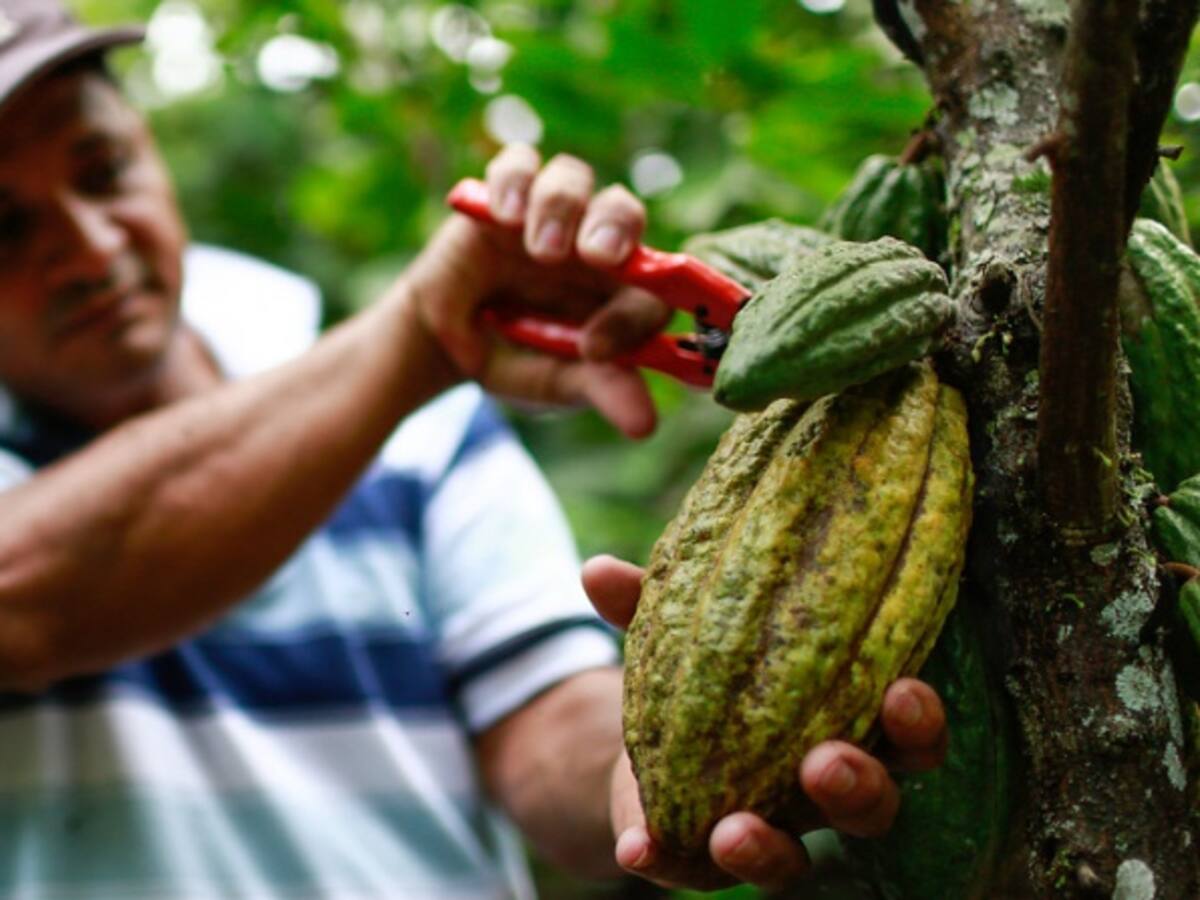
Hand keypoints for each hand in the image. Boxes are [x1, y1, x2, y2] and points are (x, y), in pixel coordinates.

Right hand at [404, 145, 671, 437]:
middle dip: (615, 227)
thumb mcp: (559, 382)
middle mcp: (594, 243)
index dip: (632, 314)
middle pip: (623, 210)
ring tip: (540, 251)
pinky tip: (503, 215)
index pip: (652, 287)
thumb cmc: (519, 361)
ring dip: (561, 209)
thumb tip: (645, 427)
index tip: (594, 350)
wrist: (450, 348)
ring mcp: (550, 215)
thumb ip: (603, 389)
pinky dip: (513, 181)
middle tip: (598, 257)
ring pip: (573, 179)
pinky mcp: (504, 196)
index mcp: (625, 288)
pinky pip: (517, 163)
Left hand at [582, 554, 948, 891]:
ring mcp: (769, 834)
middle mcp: (820, 792)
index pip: (904, 733)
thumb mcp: (683, 625)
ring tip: (733, 830)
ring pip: (791, 864)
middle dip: (856, 788)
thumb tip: (599, 571)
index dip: (916, 721)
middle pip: (870, 809)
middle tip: (825, 762)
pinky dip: (665, 860)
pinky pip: (691, 872)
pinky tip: (638, 846)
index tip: (905, 689)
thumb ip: (652, 600)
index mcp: (844, 722)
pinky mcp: (703, 860)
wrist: (646, 734)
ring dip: (768, 851)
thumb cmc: (704, 664)